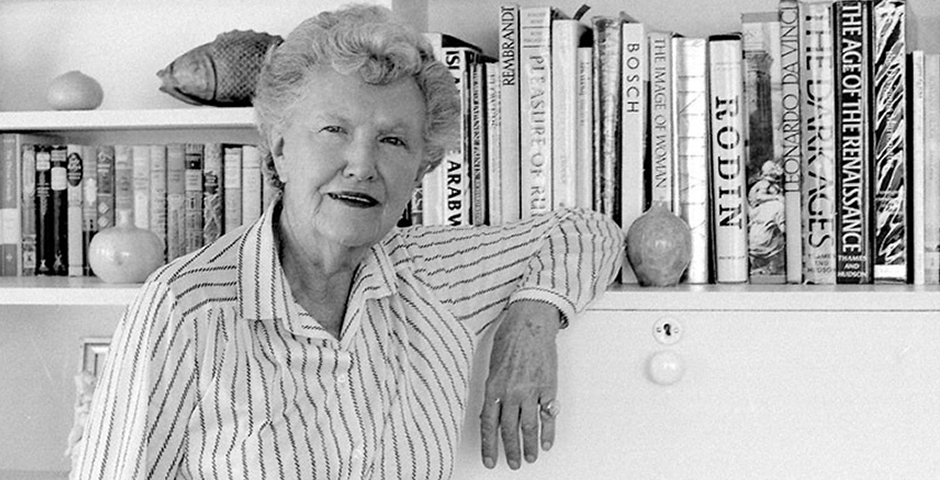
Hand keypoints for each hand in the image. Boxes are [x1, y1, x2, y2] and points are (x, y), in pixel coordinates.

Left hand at [480, 300, 560, 469]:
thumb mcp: (493, 364)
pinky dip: (548, 432)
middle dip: (510, 451)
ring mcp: (531, 391)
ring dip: (529, 446)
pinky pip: (548, 415)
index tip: (489, 459)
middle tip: (512, 463)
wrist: (531, 322)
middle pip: (509, 430)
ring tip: (530, 458)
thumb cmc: (511, 337)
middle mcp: (511, 393)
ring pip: (529, 427)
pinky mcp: (548, 388)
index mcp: (494, 387)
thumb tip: (492, 409)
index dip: (488, 445)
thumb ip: (493, 388)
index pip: (488, 424)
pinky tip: (547, 442)